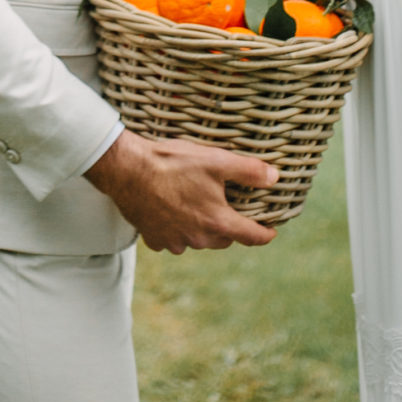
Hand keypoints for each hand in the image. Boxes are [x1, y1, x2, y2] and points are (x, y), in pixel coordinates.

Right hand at [85, 128, 277, 251]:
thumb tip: (275, 177)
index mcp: (217, 222)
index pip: (252, 236)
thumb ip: (248, 171)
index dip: (265, 233)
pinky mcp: (154, 239)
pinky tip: (170, 209)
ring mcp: (175, 241)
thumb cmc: (171, 163)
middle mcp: (198, 239)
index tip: (270, 231)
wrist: (127, 169)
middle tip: (227, 206)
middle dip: (229, 226)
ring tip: (195, 202)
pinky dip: (176, 229)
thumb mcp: (215, 160)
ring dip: (201, 227)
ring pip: (198, 239)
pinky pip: (173, 239)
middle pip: (224, 238)